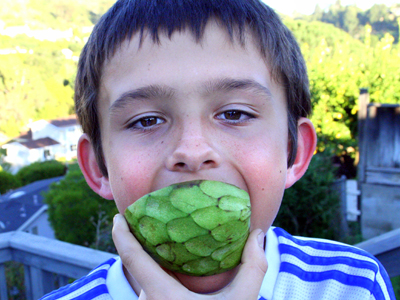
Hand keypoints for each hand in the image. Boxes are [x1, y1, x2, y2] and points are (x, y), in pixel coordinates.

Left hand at [112, 213, 267, 299]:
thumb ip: (253, 267)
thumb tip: (259, 234)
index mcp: (163, 296)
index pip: (132, 258)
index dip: (121, 235)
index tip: (119, 216)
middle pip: (140, 270)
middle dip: (148, 249)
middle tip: (160, 227)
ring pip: (146, 286)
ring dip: (156, 269)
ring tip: (172, 253)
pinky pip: (149, 296)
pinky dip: (158, 284)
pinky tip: (176, 279)